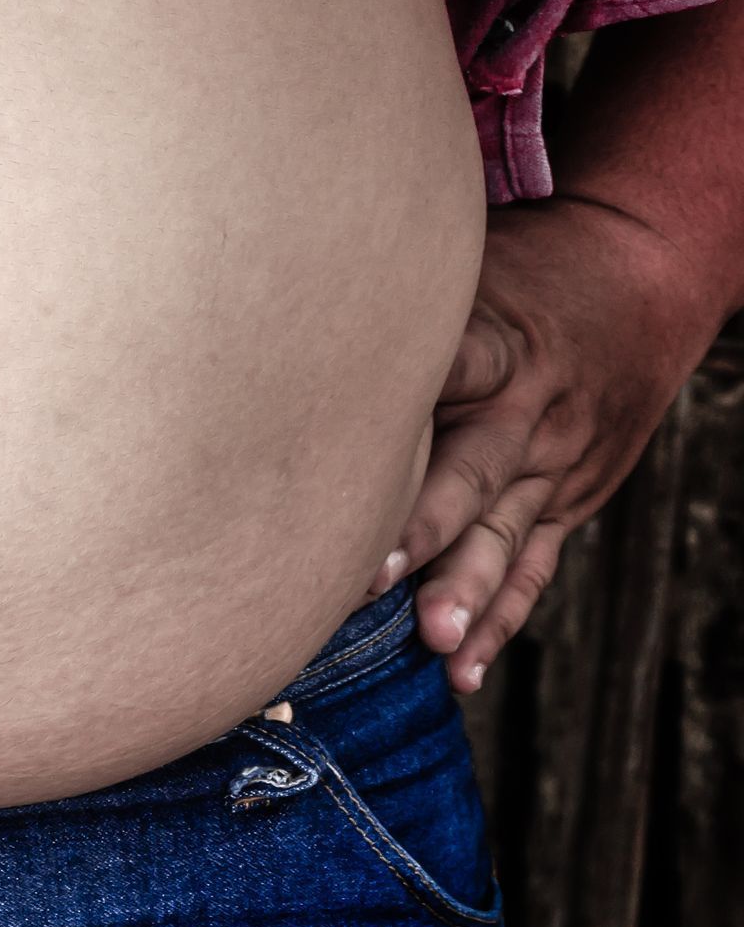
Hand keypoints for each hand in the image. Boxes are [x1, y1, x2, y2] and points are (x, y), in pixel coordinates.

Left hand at [373, 193, 724, 692]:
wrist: (644, 275)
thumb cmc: (523, 265)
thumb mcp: (465, 258)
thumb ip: (391, 294)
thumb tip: (282, 296)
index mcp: (494, 342)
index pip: (448, 376)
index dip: (396, 417)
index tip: (339, 457)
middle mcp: (525, 409)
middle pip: (473, 473)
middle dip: (423, 528)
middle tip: (370, 577)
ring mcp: (552, 461)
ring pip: (504, 533)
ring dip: (466, 591)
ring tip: (431, 639)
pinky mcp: (565, 497)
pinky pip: (532, 565)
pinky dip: (500, 619)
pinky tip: (462, 667)